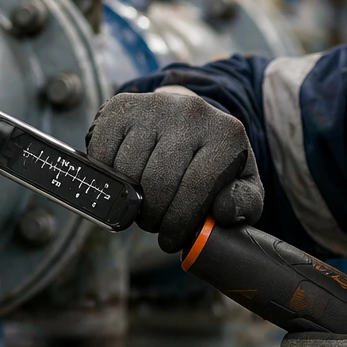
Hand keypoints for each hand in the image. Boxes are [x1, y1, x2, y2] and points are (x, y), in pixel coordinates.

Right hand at [86, 88, 263, 252]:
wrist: (188, 121)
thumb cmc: (213, 163)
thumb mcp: (241, 183)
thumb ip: (244, 202)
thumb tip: (223, 211)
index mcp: (226, 134)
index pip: (196, 187)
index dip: (179, 222)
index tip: (171, 241)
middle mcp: (191, 113)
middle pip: (158, 180)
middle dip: (152, 216)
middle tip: (153, 225)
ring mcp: (154, 105)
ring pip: (128, 170)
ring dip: (128, 199)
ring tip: (140, 204)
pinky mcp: (122, 106)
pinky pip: (102, 153)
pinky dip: (106, 177)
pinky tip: (123, 183)